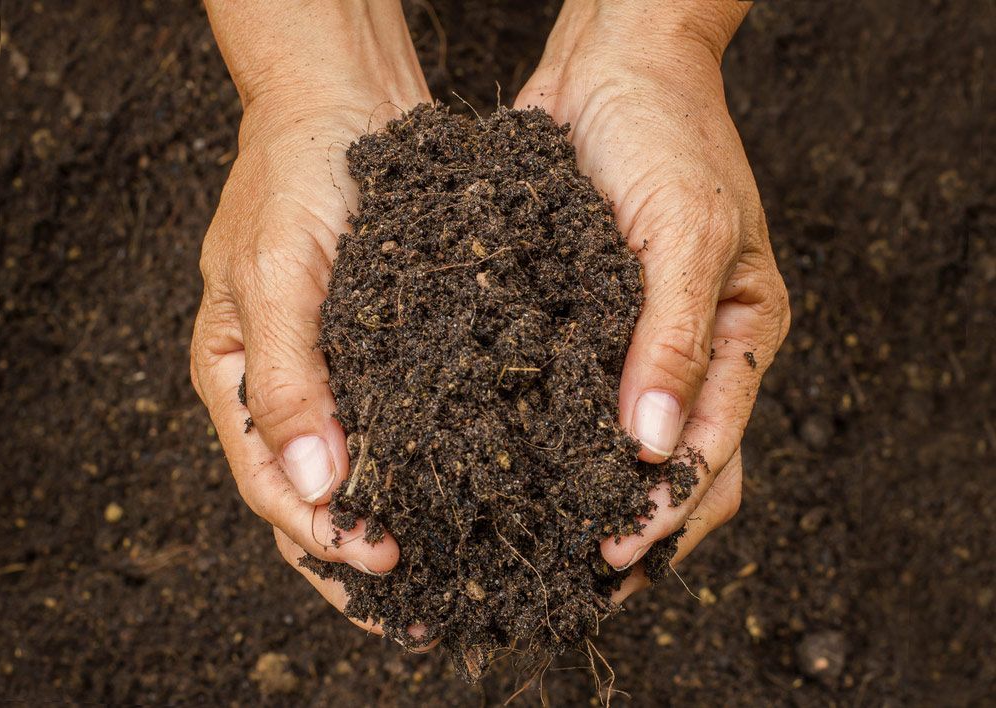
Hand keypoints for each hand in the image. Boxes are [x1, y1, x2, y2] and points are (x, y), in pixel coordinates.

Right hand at [192, 1, 430, 632]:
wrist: (343, 100)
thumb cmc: (295, 176)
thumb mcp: (276, 274)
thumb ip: (286, 383)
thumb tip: (316, 489)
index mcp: (234, 380)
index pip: (272, 487)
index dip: (325, 537)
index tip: (385, 566)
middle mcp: (285, 389)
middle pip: (315, 502)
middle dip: (360, 562)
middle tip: (419, 616)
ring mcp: (334, 373)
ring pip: (362, 475)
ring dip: (399, 528)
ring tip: (450, 580)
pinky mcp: (383, 351)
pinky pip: (401, 427)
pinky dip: (427, 469)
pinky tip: (469, 497)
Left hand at [515, 0, 789, 597]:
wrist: (614, 65)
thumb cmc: (669, 135)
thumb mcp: (689, 231)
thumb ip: (677, 339)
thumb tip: (659, 446)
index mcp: (742, 337)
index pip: (716, 452)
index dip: (668, 513)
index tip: (612, 558)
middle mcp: (691, 352)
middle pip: (675, 470)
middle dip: (632, 531)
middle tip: (570, 582)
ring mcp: (633, 341)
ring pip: (617, 447)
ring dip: (586, 499)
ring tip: (533, 550)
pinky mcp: (580, 322)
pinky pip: (567, 396)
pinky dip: (546, 440)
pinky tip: (503, 471)